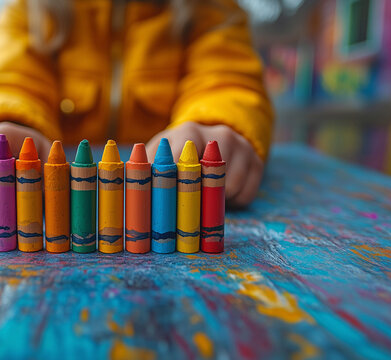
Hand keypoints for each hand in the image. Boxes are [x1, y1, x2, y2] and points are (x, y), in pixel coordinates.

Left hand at [146, 122, 263, 206]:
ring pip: (228, 190)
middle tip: (182, 210)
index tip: (164, 202)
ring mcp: (242, 148)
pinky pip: (245, 196)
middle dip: (194, 198)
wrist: (218, 136)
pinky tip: (221, 196)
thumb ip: (146, 166)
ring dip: (214, 202)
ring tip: (203, 196)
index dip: (171, 185)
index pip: (180, 162)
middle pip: (208, 177)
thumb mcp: (160, 151)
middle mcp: (219, 135)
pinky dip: (233, 203)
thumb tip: (132, 187)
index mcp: (189, 131)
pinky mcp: (258, 163)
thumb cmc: (179, 151)